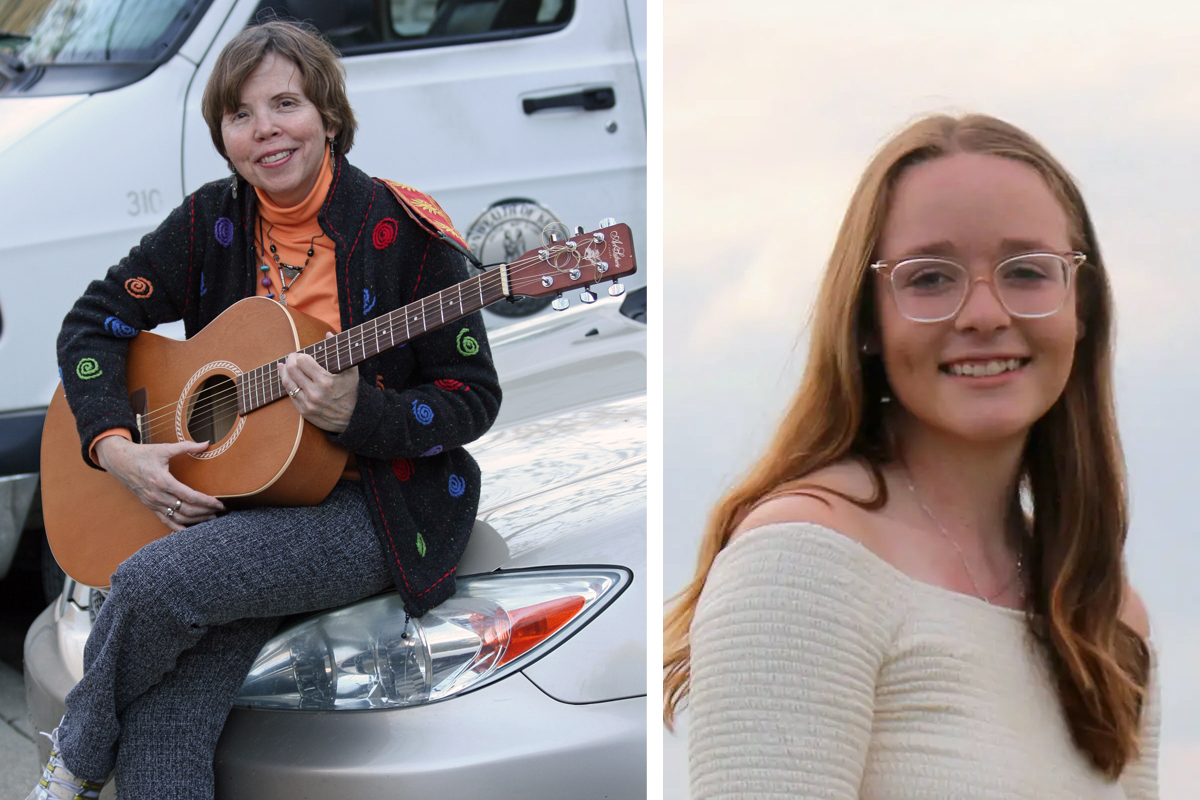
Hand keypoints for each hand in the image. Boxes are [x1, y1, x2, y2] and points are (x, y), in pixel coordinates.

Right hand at [94, 436, 225, 531]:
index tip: (219, 504)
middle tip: (218, 512)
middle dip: (204, 512)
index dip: (206, 502)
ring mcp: (152, 503)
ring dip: (194, 521)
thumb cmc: (142, 454)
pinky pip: (165, 521)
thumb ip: (186, 447)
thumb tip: (206, 443)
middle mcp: (157, 495)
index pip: (190, 496)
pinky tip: (189, 530)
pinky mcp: (149, 506)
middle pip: (185, 510)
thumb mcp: (164, 449)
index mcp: (162, 481)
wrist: (119, 461)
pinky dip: (177, 527)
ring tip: (209, 519)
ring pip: (176, 518)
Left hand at [278, 332, 358, 432]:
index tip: (300, 354)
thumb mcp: (351, 370)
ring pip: (287, 383)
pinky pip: (290, 395)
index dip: (299, 355)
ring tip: (284, 366)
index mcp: (326, 381)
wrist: (354, 419)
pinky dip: (288, 385)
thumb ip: (339, 350)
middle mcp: (315, 393)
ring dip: (284, 372)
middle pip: (292, 370)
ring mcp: (309, 403)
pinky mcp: (304, 412)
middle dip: (290, 360)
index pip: (302, 361)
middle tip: (291, 357)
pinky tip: (288, 379)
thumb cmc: (353, 391)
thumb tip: (328, 333)